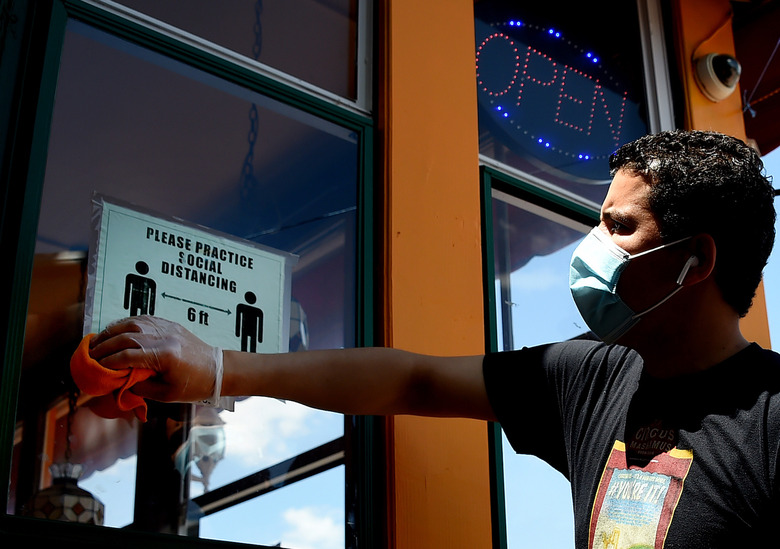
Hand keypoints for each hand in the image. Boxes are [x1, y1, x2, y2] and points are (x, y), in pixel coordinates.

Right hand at [89, 315, 219, 402]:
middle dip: (104, 346)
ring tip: (97, 342)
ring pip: (132, 324)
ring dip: (111, 332)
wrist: (217, 369)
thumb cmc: (193, 385)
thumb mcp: (166, 394)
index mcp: (165, 356)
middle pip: (126, 337)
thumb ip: (140, 386)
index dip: (107, 362)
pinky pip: (143, 318)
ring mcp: (167, 328)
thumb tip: (118, 381)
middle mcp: (164, 337)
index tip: (94, 368)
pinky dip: (126, 323)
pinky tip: (115, 331)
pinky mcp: (169, 324)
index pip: (127, 355)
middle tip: (89, 355)